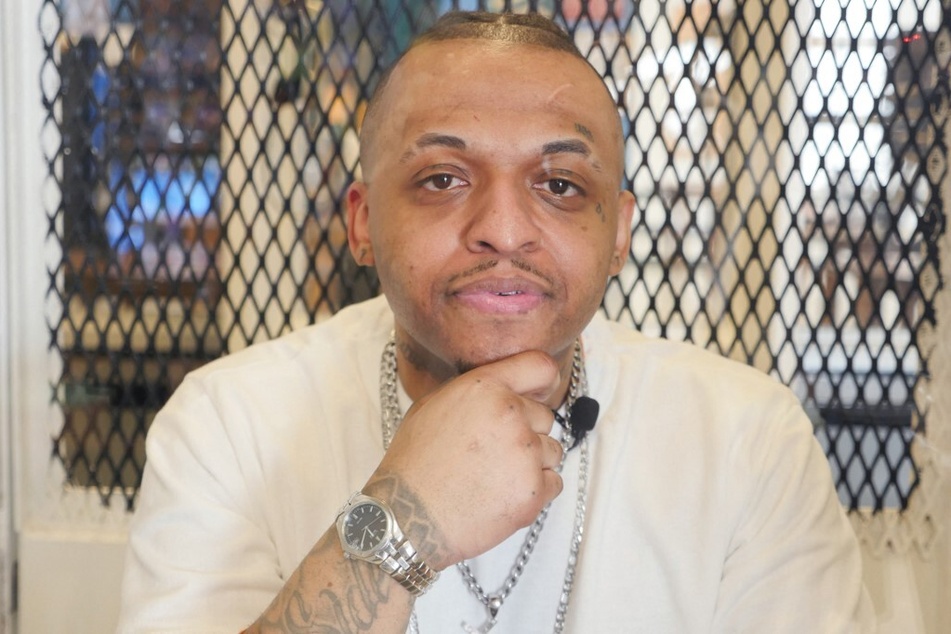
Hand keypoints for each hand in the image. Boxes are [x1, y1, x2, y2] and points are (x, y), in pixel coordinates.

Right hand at [365, 350, 564, 568]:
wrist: (407, 517)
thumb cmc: (415, 463)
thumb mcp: (433, 405)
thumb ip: (477, 391)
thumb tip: (506, 389)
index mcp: (485, 388)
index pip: (541, 368)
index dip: (543, 382)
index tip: (539, 394)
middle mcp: (510, 415)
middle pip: (545, 416)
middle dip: (526, 431)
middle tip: (494, 452)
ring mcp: (525, 454)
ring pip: (552, 451)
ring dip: (532, 462)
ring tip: (495, 476)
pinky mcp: (533, 491)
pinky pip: (554, 483)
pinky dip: (535, 490)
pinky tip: (503, 495)